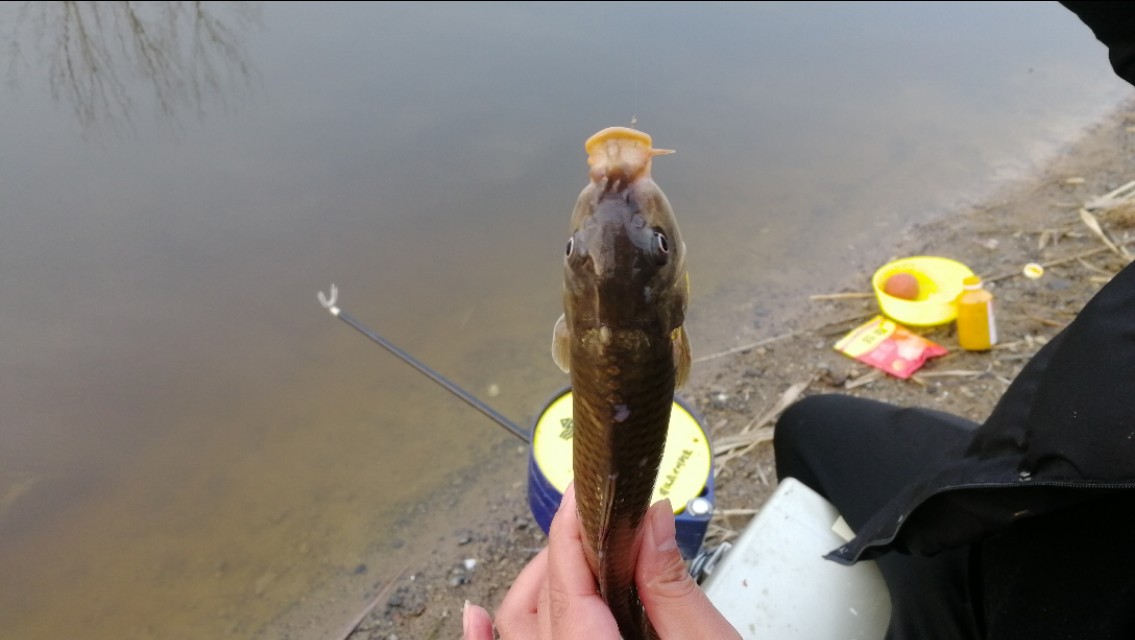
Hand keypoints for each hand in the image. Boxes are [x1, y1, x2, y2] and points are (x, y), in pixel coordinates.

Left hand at [463, 484, 740, 638]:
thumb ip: (673, 588)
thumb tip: (653, 522)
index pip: (567, 580)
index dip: (571, 527)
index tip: (583, 492)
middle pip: (539, 602)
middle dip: (564, 553)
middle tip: (600, 521)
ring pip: (519, 629)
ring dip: (534, 587)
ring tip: (564, 552)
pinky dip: (486, 638)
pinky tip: (476, 618)